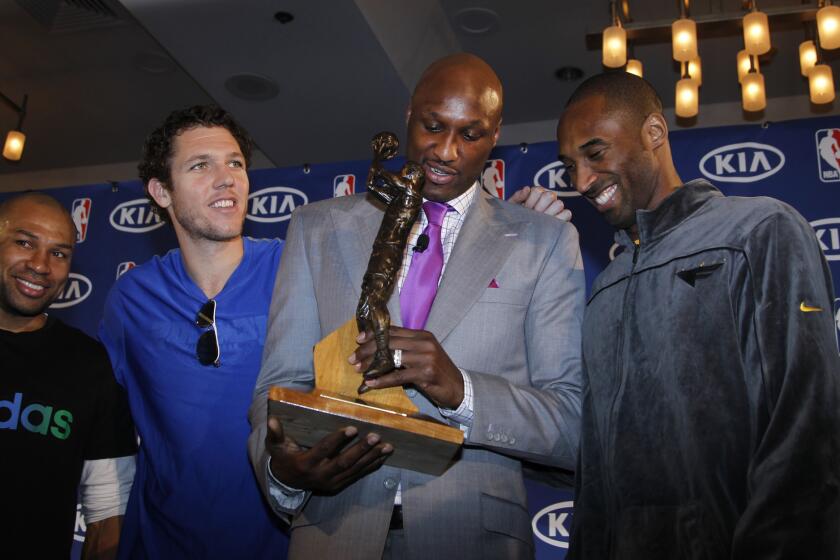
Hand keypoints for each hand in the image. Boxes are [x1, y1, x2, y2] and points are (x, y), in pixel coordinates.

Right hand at [266, 415, 391, 492]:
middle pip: (344, 463)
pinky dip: (372, 466)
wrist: (287, 483)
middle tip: (375, 436)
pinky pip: (358, 476)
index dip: (337, 440)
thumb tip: (271, 420)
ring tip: (387, 446)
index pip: (324, 450)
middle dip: (361, 450)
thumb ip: (275, 434)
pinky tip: (383, 456)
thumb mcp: (276, 447)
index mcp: (306, 464)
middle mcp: (320, 475)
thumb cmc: (283, 458)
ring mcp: (331, 482)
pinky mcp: (339, 485)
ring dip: (372, 458)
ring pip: (354, 470)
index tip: (352, 428)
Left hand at [349, 327, 464, 408]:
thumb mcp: (421, 356)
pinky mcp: (426, 373)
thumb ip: (404, 350)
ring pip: (391, 357)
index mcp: (421, 335)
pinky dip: (382, 380)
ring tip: (358, 370)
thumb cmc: (436, 372)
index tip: (358, 340)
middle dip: (368, 350)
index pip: (393, 331)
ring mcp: (426, 357)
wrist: (458, 388)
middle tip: (353, 358)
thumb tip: (377, 351)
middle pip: (389, 342)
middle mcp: (424, 343)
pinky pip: (398, 376)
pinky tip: (371, 383)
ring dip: (372, 365)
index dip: (373, 334)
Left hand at [509, 186, 571, 221]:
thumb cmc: (515, 218)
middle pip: (549, 196)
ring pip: (558, 204)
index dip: (531, 200)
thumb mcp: (512, 207)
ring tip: (540, 220)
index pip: (538, 191)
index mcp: (536, 194)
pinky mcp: (561, 219)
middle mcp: (547, 200)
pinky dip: (559, 218)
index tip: (525, 208)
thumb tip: (527, 189)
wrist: (517, 233)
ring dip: (548, 213)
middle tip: (533, 215)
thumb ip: (517, 196)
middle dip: (539, 207)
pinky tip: (548, 224)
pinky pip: (567, 213)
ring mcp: (555, 209)